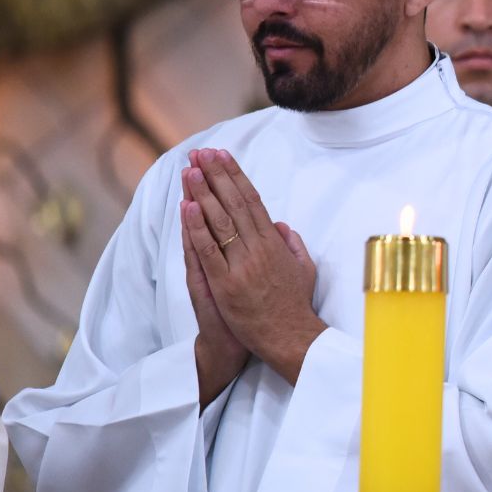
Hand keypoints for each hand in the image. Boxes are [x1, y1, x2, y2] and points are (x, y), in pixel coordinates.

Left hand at [180, 148, 323, 382]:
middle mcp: (258, 249)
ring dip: (204, 194)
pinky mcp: (226, 284)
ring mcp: (241, 266)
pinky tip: (188, 208)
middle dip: (216, 176)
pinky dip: (197, 229)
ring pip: (220, 222)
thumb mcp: (304, 269)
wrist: (290, 338)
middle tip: (201, 154)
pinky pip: (209, 251)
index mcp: (275, 244)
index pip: (252, 201)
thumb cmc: (295, 306)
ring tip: (190, 171)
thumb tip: (280, 225)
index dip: (236, 177)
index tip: (223, 157)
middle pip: (234, 204)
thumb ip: (292, 245)